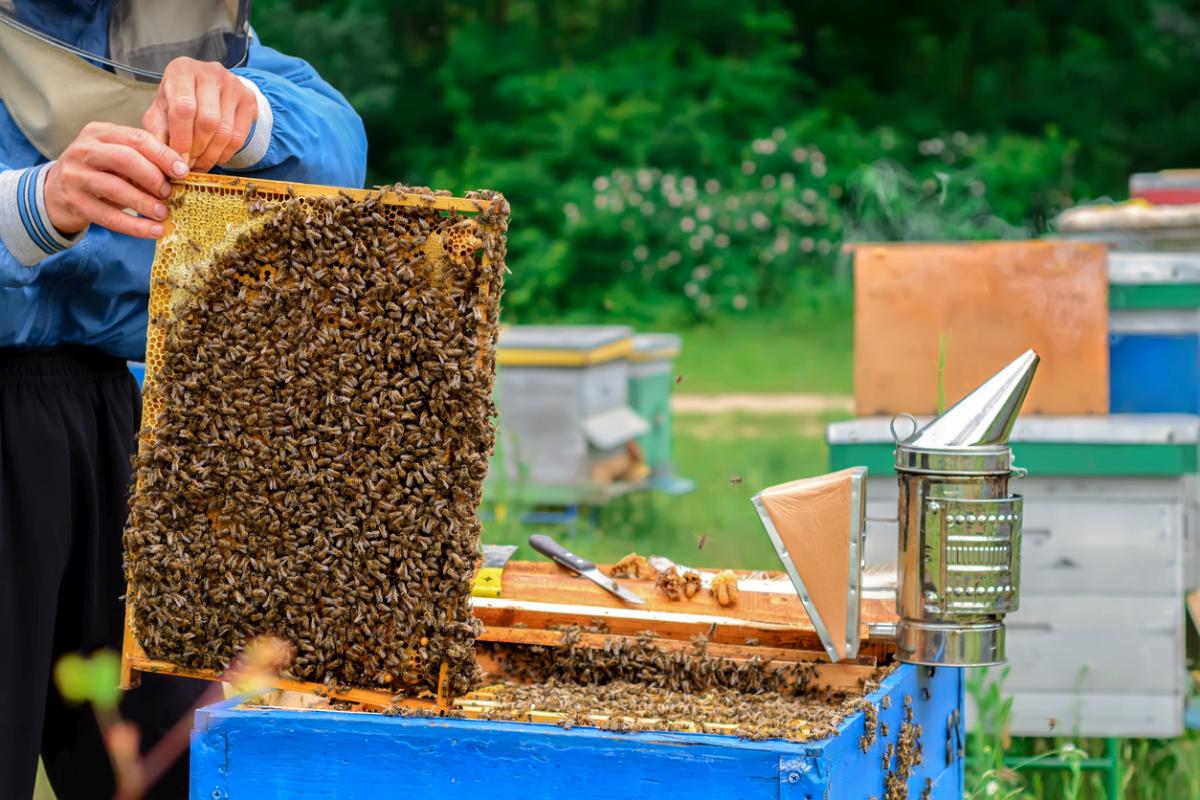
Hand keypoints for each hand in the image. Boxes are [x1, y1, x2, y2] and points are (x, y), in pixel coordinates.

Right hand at [44, 122, 187, 238]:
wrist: (56, 192)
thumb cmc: (99, 172)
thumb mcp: (117, 158)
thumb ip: (143, 160)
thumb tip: (180, 174)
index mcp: (100, 133)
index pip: (136, 138)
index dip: (163, 155)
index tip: (183, 172)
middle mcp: (84, 150)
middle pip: (125, 158)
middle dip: (153, 176)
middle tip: (169, 193)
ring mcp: (75, 175)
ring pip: (115, 187)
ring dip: (145, 202)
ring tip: (164, 213)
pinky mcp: (74, 202)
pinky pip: (109, 216)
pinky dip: (135, 226)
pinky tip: (154, 231)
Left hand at [142, 57, 258, 172]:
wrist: (204, 90)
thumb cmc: (176, 102)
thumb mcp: (159, 113)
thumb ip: (157, 134)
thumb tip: (166, 162)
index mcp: (182, 70)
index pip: (184, 108)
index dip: (182, 139)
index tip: (178, 160)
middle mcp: (211, 73)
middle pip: (208, 121)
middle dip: (197, 150)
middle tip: (189, 165)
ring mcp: (234, 85)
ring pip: (225, 132)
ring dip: (211, 155)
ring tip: (199, 164)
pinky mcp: (248, 100)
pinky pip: (239, 137)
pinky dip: (225, 154)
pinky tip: (213, 157)